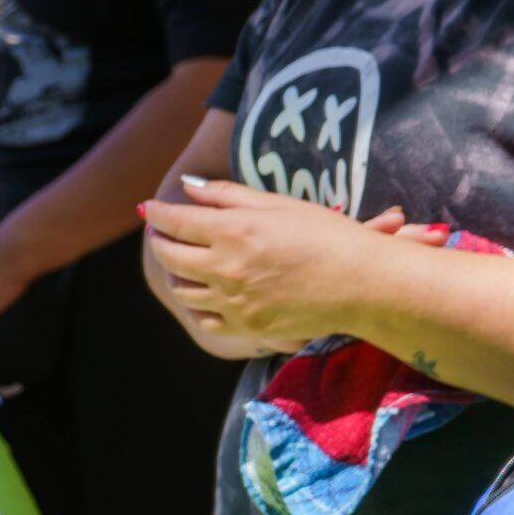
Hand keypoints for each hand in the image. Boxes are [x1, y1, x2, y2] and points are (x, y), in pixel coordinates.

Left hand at [142, 177, 402, 347]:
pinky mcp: (247, 328)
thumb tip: (189, 187)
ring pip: (183, 291)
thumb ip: (228, 195)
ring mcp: (235, 303)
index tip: (149, 209)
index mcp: (234, 232)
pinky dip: (198, 304)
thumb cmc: (328, 235)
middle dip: (159, 242)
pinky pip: (206, 318)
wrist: (364, 284)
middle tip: (159, 234)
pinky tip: (206, 292)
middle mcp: (227, 269)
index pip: (175, 222)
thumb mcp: (279, 204)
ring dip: (175, 273)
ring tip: (182, 261)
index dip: (157, 214)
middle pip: (171, 257)